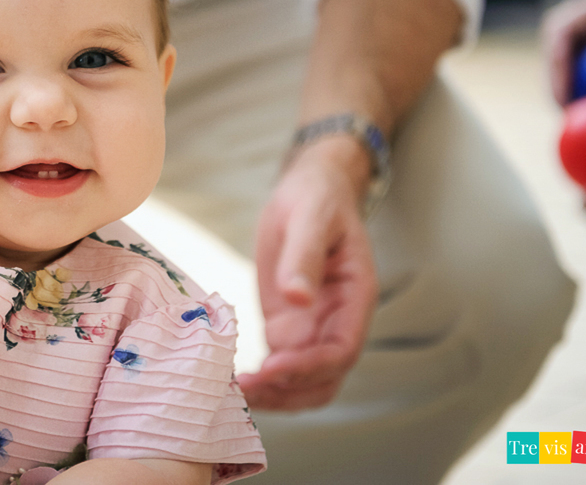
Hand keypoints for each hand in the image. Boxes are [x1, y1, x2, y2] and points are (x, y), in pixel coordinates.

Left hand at [239, 137, 378, 410]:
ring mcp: (312, 328)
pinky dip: (260, 379)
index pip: (341, 350)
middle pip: (324, 379)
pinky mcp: (288, 326)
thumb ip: (304, 257)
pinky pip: (279, 365)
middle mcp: (338, 321)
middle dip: (289, 392)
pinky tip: (229, 378)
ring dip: (274, 395)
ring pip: (302, 382)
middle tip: (245, 387)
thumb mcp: (310, 218)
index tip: (271, 367)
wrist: (309, 190)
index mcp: (355, 298)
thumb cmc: (316, 199)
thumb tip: (297, 297)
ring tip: (233, 391)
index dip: (309, 366)